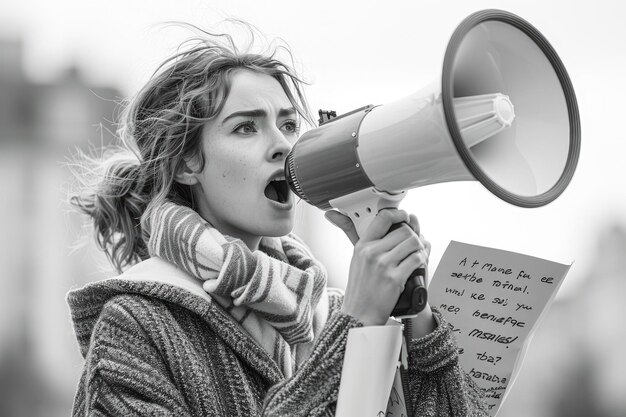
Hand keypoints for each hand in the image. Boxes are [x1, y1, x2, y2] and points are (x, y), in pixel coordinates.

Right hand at [325, 209, 430, 325]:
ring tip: (416, 256)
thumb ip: (364, 241)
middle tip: (413, 246)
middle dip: (413, 237)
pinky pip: (416, 259)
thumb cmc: (360, 289)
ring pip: (413, 243)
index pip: (383, 218)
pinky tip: (417, 266)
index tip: (406, 217)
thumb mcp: (356, 260)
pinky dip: (421, 261)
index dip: (399, 214)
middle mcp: (371, 252)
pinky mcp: (394, 278)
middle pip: (404, 231)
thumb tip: (347, 218)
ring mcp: (383, 265)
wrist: (359, 315)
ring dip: (419, 248)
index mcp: (362, 245)